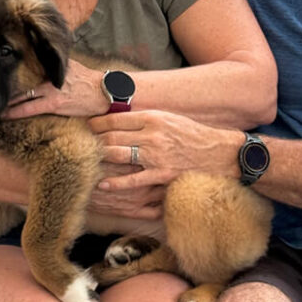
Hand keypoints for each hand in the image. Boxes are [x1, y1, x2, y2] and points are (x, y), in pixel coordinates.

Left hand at [4, 58, 105, 118]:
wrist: (104, 92)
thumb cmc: (90, 81)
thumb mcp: (72, 66)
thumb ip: (57, 64)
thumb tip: (46, 59)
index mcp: (52, 66)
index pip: (28, 67)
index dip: (12, 71)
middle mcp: (49, 76)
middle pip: (21, 81)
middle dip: (5, 88)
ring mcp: (50, 90)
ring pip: (21, 95)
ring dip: (6, 101)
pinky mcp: (54, 104)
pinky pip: (29, 108)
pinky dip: (15, 112)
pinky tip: (5, 116)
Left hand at [88, 109, 242, 193]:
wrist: (221, 153)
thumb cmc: (193, 135)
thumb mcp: (169, 119)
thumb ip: (145, 120)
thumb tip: (119, 119)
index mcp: (153, 117)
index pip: (114, 119)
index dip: (96, 124)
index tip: (86, 127)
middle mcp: (152, 134)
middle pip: (111, 137)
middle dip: (92, 141)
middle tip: (80, 145)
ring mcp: (156, 155)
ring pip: (117, 155)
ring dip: (99, 158)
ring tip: (86, 162)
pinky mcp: (162, 174)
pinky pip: (132, 180)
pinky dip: (114, 182)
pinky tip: (101, 183)